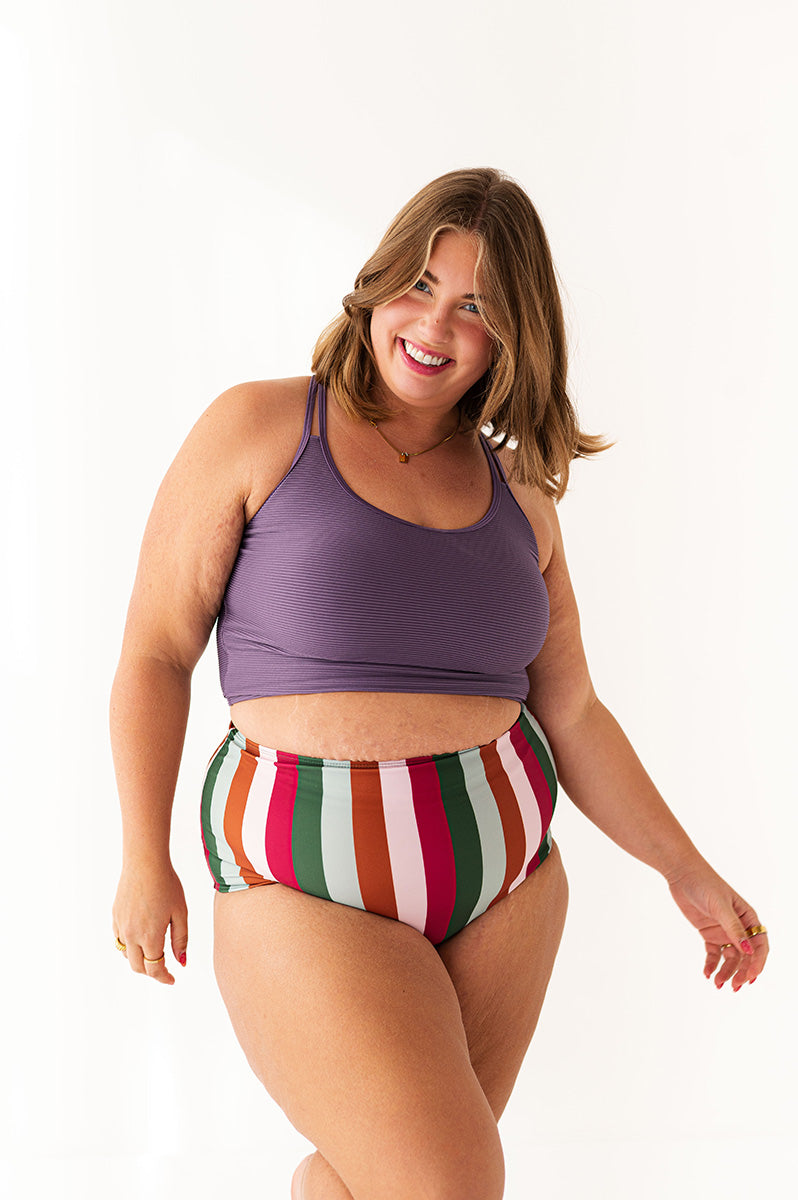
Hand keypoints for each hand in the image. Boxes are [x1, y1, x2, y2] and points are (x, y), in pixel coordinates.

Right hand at [112, 859, 187, 985]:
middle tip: (164, 969)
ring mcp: (121, 926)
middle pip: (138, 967)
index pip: (154, 969)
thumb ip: (181, 939)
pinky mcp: (115, 916)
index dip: (164, 978)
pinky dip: (128, 946)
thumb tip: (181, 962)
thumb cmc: (167, 884)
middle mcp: (131, 935)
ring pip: (126, 955)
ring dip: (138, 960)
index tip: (172, 979)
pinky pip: (119, 939)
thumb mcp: (180, 913)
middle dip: (151, 972)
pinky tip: (140, 938)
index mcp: (150, 936)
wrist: (145, 862)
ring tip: (152, 954)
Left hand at [667, 863, 768, 990]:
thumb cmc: (705, 884)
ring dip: (726, 972)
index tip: (751, 977)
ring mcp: (723, 931)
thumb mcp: (720, 907)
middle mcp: (738, 927)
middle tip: (734, 986)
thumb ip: (733, 929)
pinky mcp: (709, 933)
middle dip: (741, 972)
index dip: (757, 963)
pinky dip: (711, 965)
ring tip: (717, 983)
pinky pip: (713, 954)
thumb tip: (748, 951)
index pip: (759, 945)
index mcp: (748, 918)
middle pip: (745, 956)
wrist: (682, 874)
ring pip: (730, 958)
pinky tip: (707, 973)